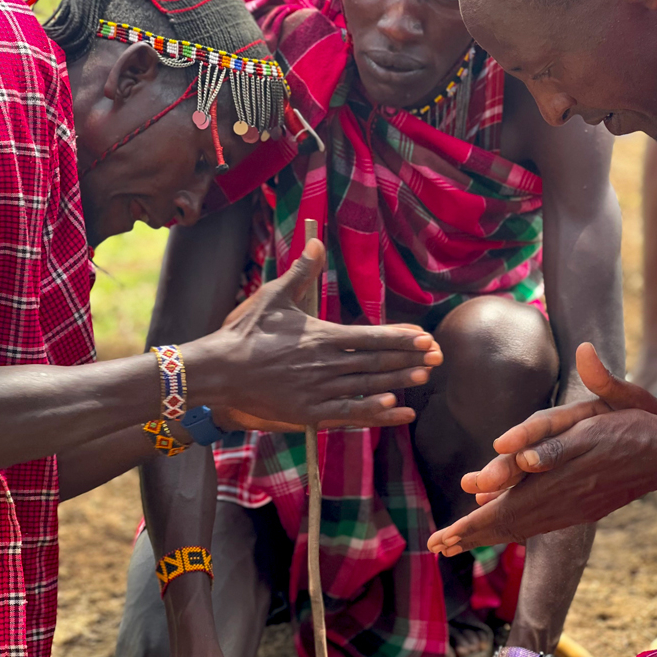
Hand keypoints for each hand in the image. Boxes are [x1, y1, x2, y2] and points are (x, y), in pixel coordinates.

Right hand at [184, 239, 442, 428]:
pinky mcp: (309, 413)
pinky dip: (373, 412)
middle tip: (437, 358)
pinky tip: (395, 410)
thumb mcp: (274, 296)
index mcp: (322, 336)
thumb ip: (301, 272)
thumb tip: (315, 242)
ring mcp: (319, 391)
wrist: (219, 371)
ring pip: (367, 387)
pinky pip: (348, 414)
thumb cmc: (245, 332)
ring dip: (397, 383)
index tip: (424, 337)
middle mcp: (326, 364)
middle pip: (376, 362)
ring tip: (422, 379)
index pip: (371, 337)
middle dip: (409, 359)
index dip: (401, 338)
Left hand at [428, 344, 656, 552]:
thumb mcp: (626, 395)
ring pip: (524, 522)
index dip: (504, 472)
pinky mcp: (579, 512)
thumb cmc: (643, 421)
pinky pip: (536, 525)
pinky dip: (507, 529)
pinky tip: (484, 531)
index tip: (473, 484)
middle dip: (476, 527)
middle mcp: (574, 481)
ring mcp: (576, 503)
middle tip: (439, 541)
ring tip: (447, 544)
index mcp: (583, 447)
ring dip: (484, 534)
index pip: (536, 461)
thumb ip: (602, 378)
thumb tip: (585, 350)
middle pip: (519, 507)